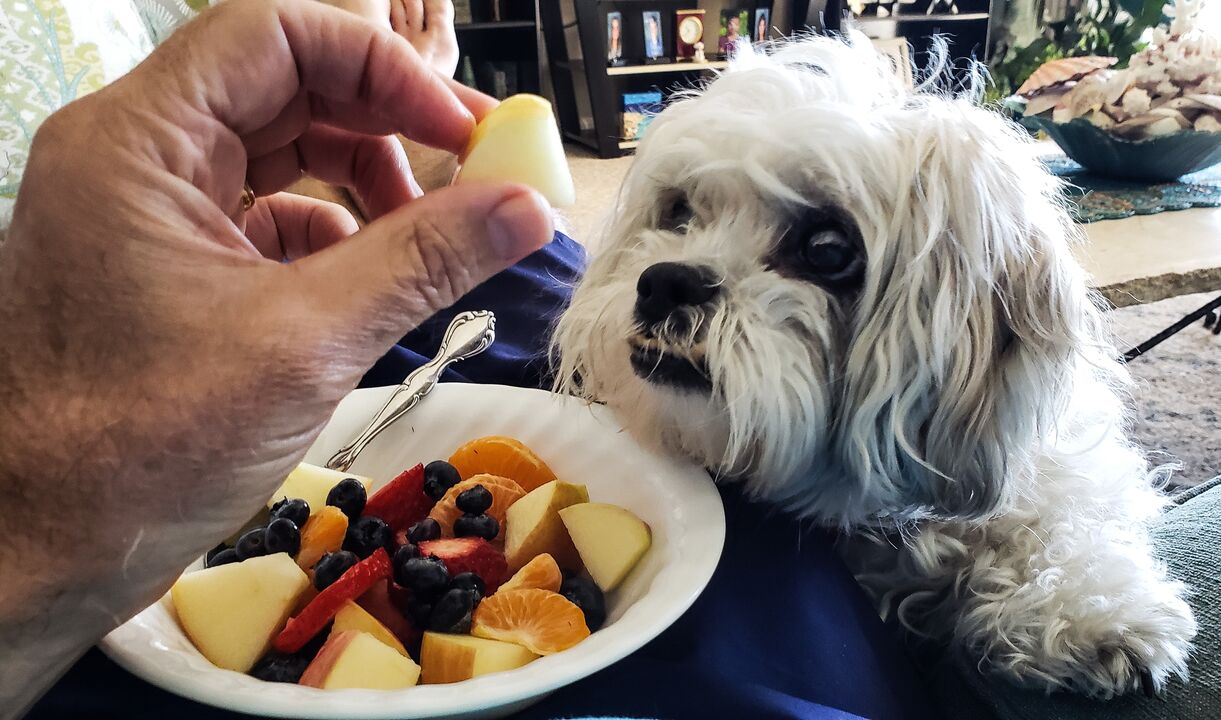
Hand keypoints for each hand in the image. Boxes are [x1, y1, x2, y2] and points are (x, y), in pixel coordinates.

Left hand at [0, 0, 550, 712]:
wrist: (33, 551)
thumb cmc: (133, 448)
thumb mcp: (306, 343)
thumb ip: (425, 262)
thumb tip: (527, 209)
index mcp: (140, 141)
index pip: (278, 34)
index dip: (384, 68)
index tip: (464, 133)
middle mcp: (135, 159)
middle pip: (284, 88)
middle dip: (387, 126)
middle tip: (475, 175)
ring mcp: (147, 217)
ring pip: (278, 156)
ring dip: (365, 186)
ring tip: (428, 242)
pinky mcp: (166, 271)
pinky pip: (265, 221)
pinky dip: (331, 240)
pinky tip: (370, 287)